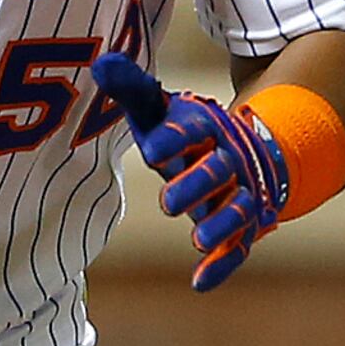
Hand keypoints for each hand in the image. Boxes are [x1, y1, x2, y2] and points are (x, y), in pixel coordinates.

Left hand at [92, 51, 290, 291]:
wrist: (241, 150)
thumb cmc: (184, 131)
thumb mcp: (159, 109)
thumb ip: (132, 88)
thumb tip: (102, 61)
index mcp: (206, 128)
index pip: (194, 130)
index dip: (176, 138)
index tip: (153, 149)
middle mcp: (227, 160)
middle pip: (219, 171)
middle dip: (198, 185)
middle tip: (169, 203)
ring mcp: (238, 194)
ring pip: (237, 209)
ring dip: (220, 225)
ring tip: (197, 241)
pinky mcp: (242, 226)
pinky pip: (238, 247)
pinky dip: (223, 265)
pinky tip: (200, 283)